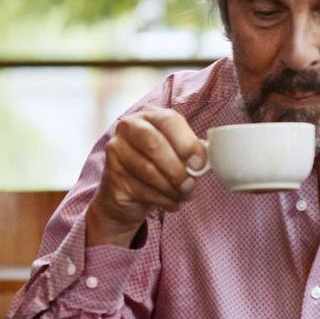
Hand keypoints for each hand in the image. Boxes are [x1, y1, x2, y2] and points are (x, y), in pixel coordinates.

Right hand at [84, 106, 206, 247]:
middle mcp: (128, 127)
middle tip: (190, 185)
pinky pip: (141, 189)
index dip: (187, 142)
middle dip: (176, 168)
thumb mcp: (177, 154)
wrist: (128, 195)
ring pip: (147, 170)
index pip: (169, 120)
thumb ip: (191, 151)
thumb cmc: (159, 168)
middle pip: (154, 143)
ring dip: (171, 188)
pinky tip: (171, 203)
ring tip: (183, 196)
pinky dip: (162, 200)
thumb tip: (207, 155)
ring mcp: (116, 150)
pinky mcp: (111, 175)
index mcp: (150, 115)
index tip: (200, 164)